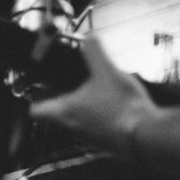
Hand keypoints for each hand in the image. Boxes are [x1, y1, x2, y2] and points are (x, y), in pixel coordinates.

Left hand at [28, 35, 156, 157]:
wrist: (147, 136)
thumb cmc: (122, 107)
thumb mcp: (106, 71)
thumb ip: (93, 52)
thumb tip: (88, 38)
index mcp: (64, 112)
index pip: (34, 111)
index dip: (33, 98)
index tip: (38, 87)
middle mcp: (71, 128)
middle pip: (55, 113)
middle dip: (62, 96)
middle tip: (72, 80)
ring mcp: (87, 138)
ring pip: (75, 119)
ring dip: (82, 105)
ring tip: (97, 89)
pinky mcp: (104, 141)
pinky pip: (94, 126)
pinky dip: (98, 114)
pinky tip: (113, 103)